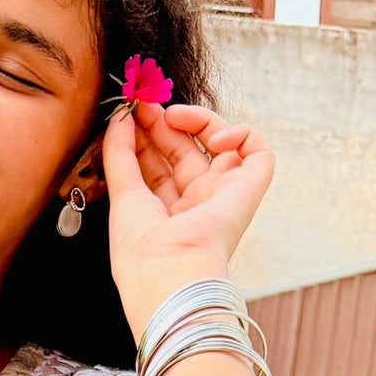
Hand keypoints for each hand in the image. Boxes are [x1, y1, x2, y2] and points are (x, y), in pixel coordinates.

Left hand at [102, 100, 275, 337]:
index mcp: (165, 214)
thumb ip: (119, 153)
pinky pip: (257, 150)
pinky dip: (240, 133)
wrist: (171, 272)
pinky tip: (214, 139)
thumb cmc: (142, 249)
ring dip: (196, 120)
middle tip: (144, 104)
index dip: (145, 136)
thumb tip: (120, 117)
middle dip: (162, 124)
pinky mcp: (249, 189)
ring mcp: (223, 196)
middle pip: (183, 151)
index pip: (157, 165)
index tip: (129, 113)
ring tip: (171, 114)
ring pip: (218, 144)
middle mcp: (196, 205)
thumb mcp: (121, 195)